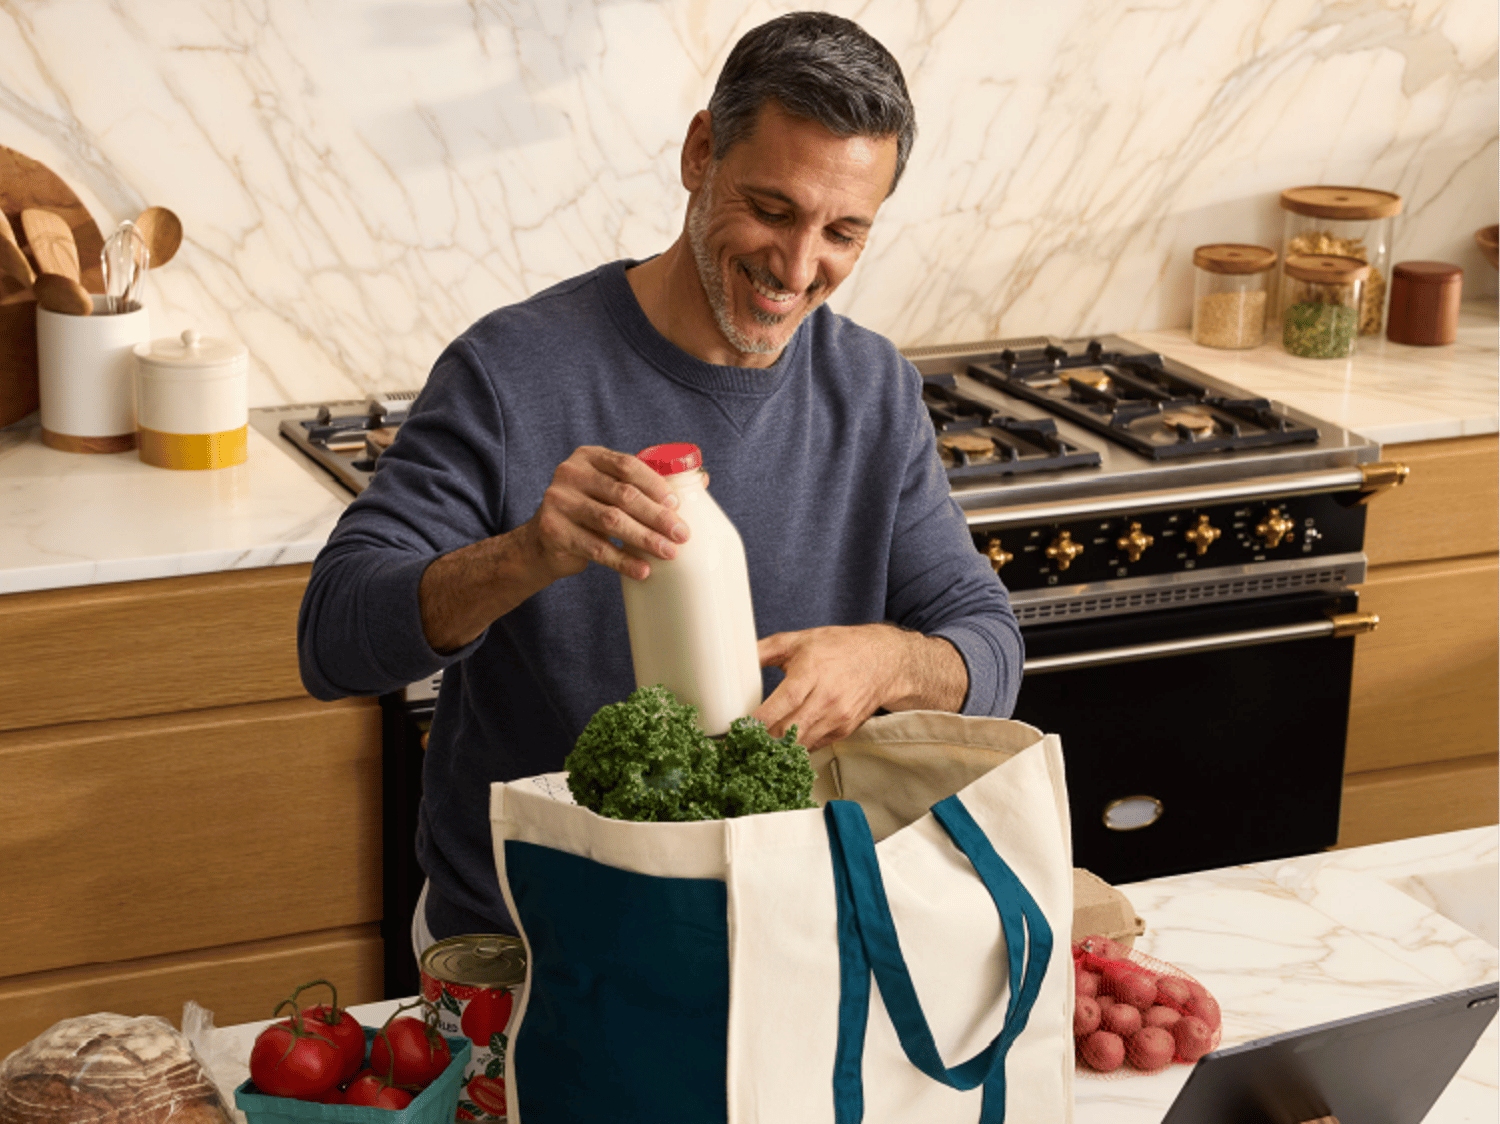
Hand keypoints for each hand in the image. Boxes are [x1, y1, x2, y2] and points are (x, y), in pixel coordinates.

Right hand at [419, 446, 687, 651]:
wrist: (541, 543)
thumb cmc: (588, 513)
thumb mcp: (610, 491)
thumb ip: (647, 483)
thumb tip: (702, 479)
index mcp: (587, 457)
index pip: (626, 465)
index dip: (655, 484)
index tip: (678, 504)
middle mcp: (569, 474)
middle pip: (623, 494)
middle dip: (657, 515)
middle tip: (682, 534)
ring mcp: (558, 502)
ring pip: (611, 521)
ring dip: (645, 539)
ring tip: (669, 553)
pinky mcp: (553, 531)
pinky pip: (596, 548)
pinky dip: (623, 561)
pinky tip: (642, 571)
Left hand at [752, 624, 966, 749]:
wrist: (883, 661)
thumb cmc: (840, 648)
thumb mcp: (799, 640)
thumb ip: (764, 650)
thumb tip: (734, 658)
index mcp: (812, 672)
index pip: (782, 704)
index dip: (758, 722)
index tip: (737, 730)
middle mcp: (826, 698)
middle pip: (788, 732)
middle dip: (760, 742)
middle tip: (739, 745)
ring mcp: (837, 718)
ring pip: (798, 746)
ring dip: (775, 750)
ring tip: (754, 750)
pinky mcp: (842, 732)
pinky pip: (811, 747)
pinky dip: (794, 748)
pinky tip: (779, 745)